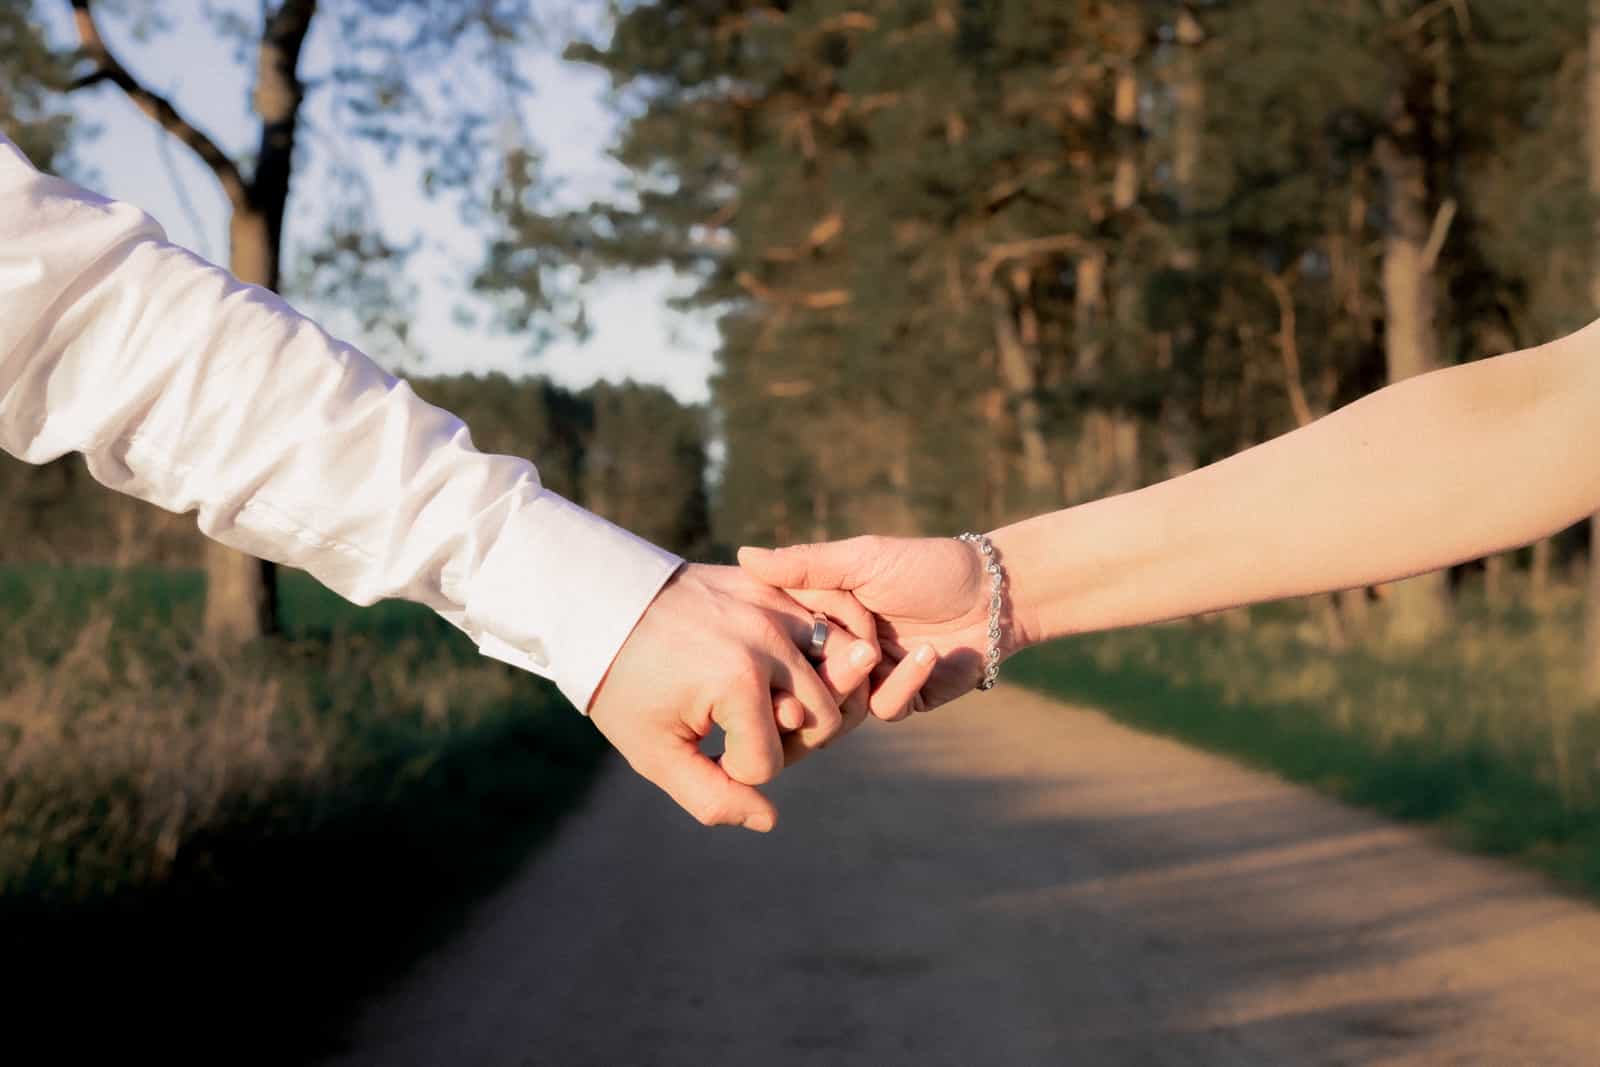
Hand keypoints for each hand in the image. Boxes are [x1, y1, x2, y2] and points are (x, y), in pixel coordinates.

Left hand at [587, 563, 880, 830]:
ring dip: (814, 699)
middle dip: (786, 741)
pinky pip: (832, 622)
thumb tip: (769, 819)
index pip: (769, 763)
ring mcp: (776, 606)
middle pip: (822, 721)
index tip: (698, 748)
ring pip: (843, 670)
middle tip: (739, 732)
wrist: (602, 605)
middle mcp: (769, 640)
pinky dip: (827, 651)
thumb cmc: (624, 683)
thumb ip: (712, 797)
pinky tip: (793, 669)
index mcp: (738, 682)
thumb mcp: (654, 753)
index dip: (735, 771)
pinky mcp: (776, 587)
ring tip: (771, 704)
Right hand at [738, 536, 1006, 719]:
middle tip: (834, 649)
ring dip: (859, 677)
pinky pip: (886, 707)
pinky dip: (904, 681)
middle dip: (816, 667)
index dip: (776, 642)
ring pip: (840, 701)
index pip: (780, 639)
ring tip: (879, 648)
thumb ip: (805, 566)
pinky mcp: (904, 698)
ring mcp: (869, 678)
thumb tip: (742, 555)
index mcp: (820, 616)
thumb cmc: (926, 565)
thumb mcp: (862, 560)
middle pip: (804, 679)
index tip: (781, 634)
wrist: (994, 591)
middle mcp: (838, 650)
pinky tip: (927, 653)